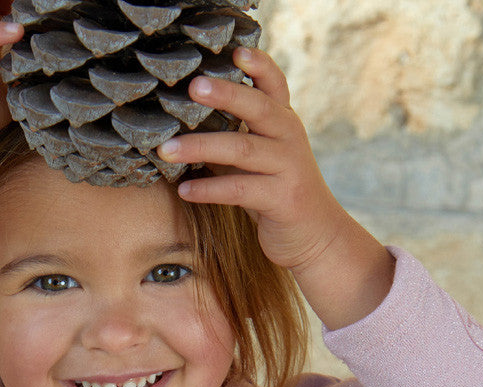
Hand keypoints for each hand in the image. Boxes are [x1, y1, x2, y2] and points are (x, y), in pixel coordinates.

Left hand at [158, 48, 394, 327]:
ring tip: (167, 149)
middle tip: (192, 87)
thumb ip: (237, 139)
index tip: (235, 53)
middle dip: (225, 95)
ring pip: (242, 149)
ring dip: (201, 147)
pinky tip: (185, 190)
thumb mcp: (262, 160)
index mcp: (284, 123)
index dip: (258, 66)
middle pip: (257, 108)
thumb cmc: (278, 194)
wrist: (315, 236)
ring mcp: (288, 168)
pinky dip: (209, 189)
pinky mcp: (282, 199)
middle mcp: (289, 139)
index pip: (274, 86)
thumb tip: (185, 126)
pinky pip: (239, 189)